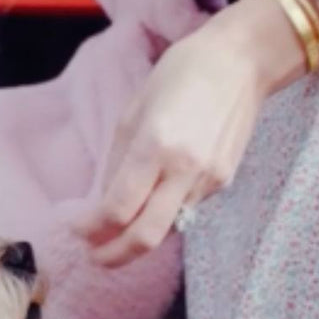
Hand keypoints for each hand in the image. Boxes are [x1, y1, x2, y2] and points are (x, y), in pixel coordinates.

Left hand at [75, 0, 306, 266]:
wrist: (241, 62)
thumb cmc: (181, 74)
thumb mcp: (134, 109)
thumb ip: (117, 161)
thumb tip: (101, 204)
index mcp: (155, 145)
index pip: (116, 209)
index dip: (90, 228)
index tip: (77, 227)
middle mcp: (185, 169)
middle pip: (145, 238)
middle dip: (114, 256)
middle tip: (95, 256)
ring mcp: (209, 179)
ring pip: (167, 227)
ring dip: (139, 233)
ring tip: (120, 224)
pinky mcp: (224, 181)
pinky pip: (186, 209)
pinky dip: (164, 210)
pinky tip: (157, 192)